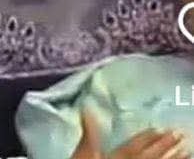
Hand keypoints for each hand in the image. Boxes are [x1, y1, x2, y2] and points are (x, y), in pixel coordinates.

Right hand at [72, 113, 188, 158]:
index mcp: (116, 158)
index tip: (159, 128)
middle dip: (164, 145)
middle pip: (151, 155)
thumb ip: (89, 135)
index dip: (146, 137)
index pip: (134, 145)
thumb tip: (86, 111)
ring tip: (187, 151)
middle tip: (179, 134)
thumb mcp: (82, 155)